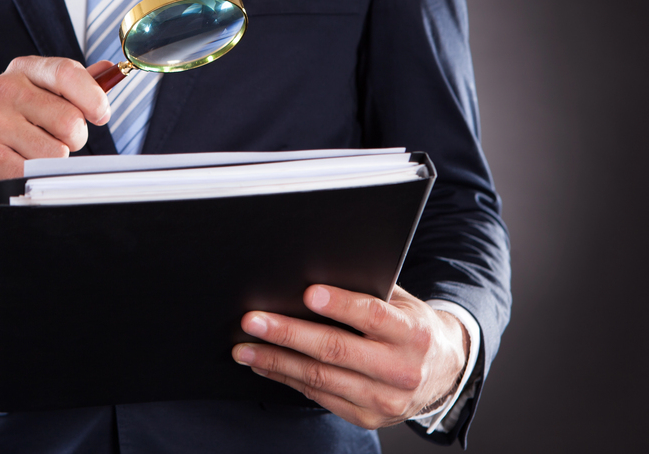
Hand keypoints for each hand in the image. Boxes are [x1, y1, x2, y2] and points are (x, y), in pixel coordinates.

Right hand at [0, 56, 113, 223]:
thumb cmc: (16, 126)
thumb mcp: (43, 97)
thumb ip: (77, 85)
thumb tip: (109, 70)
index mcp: (23, 69)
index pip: (67, 73)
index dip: (93, 97)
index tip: (101, 115)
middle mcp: (3, 88)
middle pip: (69, 120)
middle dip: (73, 139)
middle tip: (54, 140)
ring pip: (56, 152)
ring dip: (53, 162)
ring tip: (32, 154)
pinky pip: (34, 173)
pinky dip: (35, 177)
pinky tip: (18, 167)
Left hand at [232, 285, 467, 429]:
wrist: (444, 372)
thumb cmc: (410, 326)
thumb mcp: (402, 302)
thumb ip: (368, 290)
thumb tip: (314, 271)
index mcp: (412, 333)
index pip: (372, 315)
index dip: (340, 304)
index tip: (308, 293)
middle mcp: (401, 369)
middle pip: (336, 350)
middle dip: (288, 333)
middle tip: (253, 321)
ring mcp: (384, 398)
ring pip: (320, 378)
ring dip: (276, 361)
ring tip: (245, 348)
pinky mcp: (368, 417)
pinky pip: (319, 395)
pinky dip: (287, 379)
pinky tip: (265, 365)